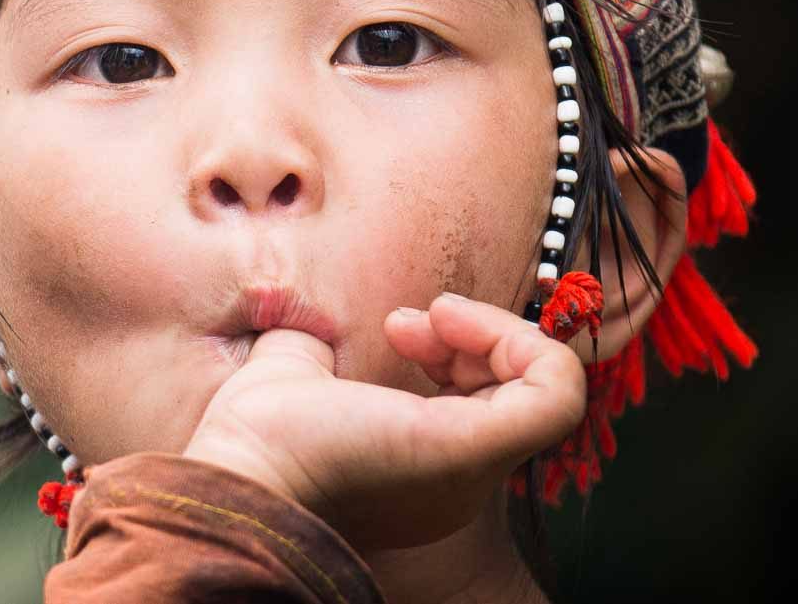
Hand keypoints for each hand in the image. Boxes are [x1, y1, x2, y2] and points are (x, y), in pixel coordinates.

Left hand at [179, 292, 585, 549]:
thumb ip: (317, 351)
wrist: (240, 475)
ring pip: (549, 388)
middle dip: (478, 335)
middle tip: (410, 323)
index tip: (400, 325)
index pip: (489, 403)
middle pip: (520, 393)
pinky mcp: (475, 448)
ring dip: (496, 330)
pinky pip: (557, 391)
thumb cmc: (256, 440)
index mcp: (424, 467)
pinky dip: (518, 340)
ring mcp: (473, 469)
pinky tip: (452, 321)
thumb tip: (313, 326)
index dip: (462, 349)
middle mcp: (459, 480)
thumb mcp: (297, 374)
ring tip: (429, 318)